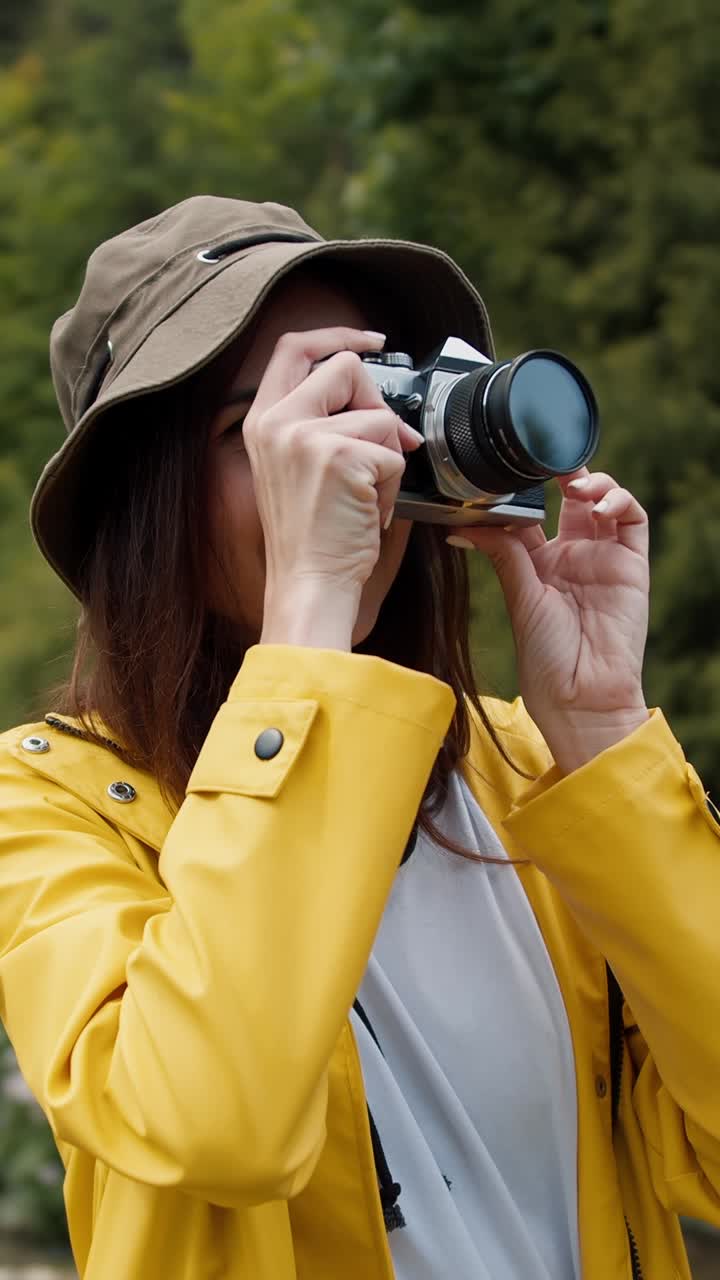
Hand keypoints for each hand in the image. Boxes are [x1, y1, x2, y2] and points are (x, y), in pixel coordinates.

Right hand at [242, 328, 422, 646]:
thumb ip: (324, 423)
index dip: (337, 334)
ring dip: (387, 458)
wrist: (310, 585)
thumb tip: (381, 402)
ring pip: (378, 414)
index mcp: (263, 421)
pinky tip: (368, 512)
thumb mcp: (301, 469)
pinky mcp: (338, 456)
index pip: (294, 347)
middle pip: (345, 367)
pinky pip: (393, 452)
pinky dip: (392, 486)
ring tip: (363, 498)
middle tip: (380, 448)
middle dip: (377, 405)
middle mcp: (277, 422)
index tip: (371, 340)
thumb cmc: (313, 538)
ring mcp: (305, 436)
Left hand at [450, 469, 649, 771]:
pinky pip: (632, 520)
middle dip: (561, 473)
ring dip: (593, 481)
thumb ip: (504, 553)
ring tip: (576, 483)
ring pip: (604, 501)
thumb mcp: (520, 597)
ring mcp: (603, 558)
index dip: (523, 490)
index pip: (533, 513)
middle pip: (571, 498)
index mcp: (538, 563)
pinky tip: (599, 503)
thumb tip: (464, 523)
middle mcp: (571, 556)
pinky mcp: (631, 564)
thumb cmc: (546, 658)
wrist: (580, 695)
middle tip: (546, 461)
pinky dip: (620, 500)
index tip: (503, 474)